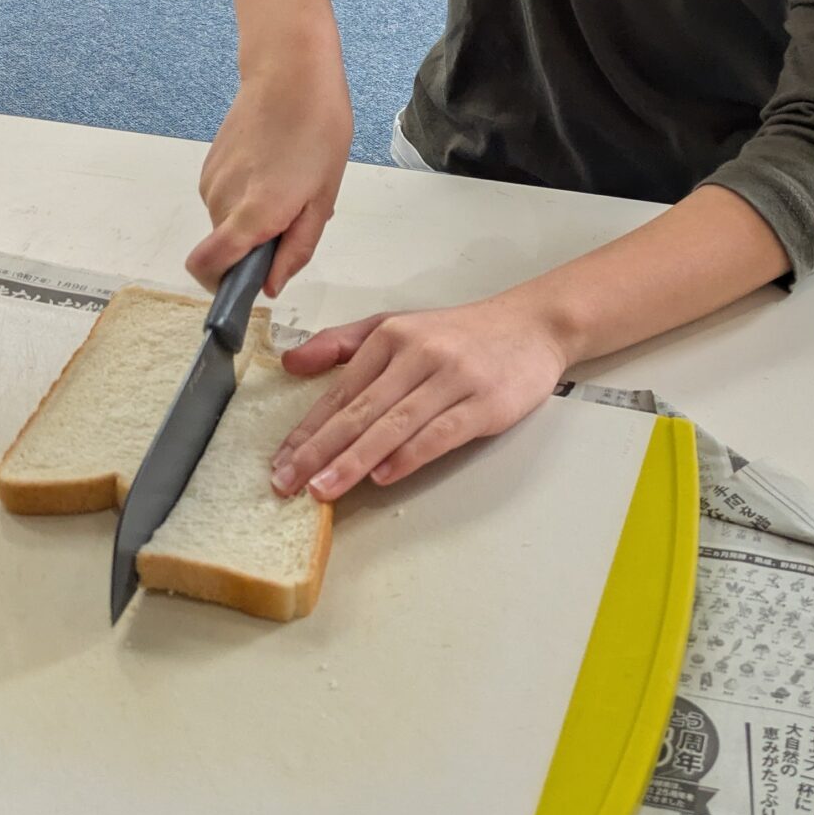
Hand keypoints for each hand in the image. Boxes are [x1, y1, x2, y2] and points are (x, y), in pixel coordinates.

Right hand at [188, 51, 351, 294]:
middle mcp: (222, 201)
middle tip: (292, 215)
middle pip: (223, 250)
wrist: (289, 72)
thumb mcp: (324, 197)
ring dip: (250, 221)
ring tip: (286, 184)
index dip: (220, 288)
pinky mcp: (209, 165)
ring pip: (224, 224)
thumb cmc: (318, 129)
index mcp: (254, 213)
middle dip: (252, 248)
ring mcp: (211, 182)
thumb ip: (297, 247)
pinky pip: (223, 200)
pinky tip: (271, 168)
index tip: (247, 286)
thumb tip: (271, 285)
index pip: (208, 267)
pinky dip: (243, 199)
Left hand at [269, 291, 569, 499]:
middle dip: (319, 450)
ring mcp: (453, 378)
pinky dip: (411, 455)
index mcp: (391, 337)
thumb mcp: (398, 325)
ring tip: (323, 488)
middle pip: (360, 410)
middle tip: (287, 483)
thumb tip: (291, 362)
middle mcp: (418, 354)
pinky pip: (441, 432)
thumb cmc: (461, 334)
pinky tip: (385, 475)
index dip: (308, 430)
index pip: (340, 391)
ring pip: (395, 424)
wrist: (533, 325)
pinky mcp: (485, 402)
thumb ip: (342, 344)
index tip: (281, 461)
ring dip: (355, 460)